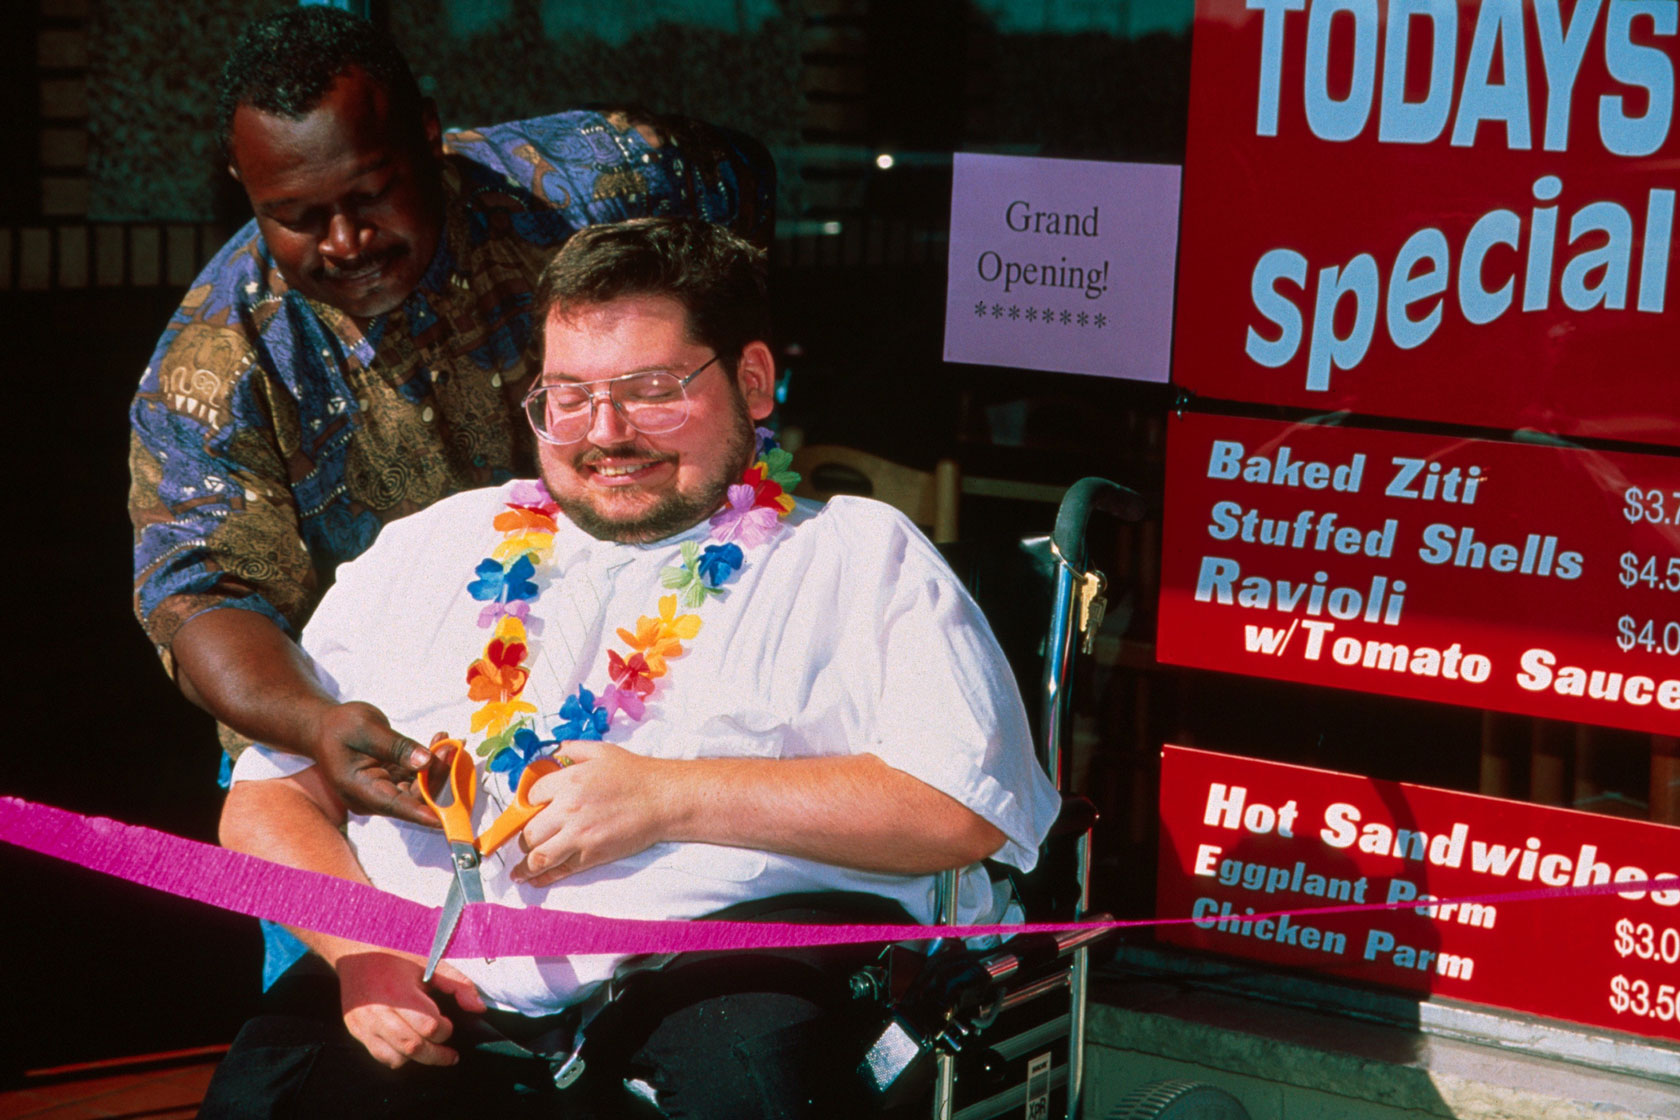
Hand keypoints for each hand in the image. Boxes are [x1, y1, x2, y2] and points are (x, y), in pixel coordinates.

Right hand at [311, 702, 438, 825]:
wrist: (326, 728)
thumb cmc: (339, 726)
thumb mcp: (366, 728)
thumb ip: (396, 746)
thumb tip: (426, 761)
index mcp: (357, 787)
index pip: (393, 804)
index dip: (419, 812)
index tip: (443, 819)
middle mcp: (371, 797)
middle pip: (412, 797)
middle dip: (436, 776)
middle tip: (450, 748)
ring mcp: (383, 792)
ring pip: (419, 788)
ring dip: (437, 768)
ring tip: (447, 741)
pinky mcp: (392, 783)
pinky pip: (417, 778)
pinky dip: (430, 762)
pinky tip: (440, 742)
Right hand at [335, 951, 486, 1068]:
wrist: (356, 949)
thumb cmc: (396, 953)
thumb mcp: (429, 962)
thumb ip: (457, 984)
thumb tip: (479, 1008)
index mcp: (398, 993)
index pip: (429, 1027)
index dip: (445, 1029)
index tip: (448, 1023)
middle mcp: (378, 1012)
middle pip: (413, 1047)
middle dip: (437, 1054)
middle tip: (451, 1054)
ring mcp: (364, 1024)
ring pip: (395, 1058)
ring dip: (417, 1058)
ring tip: (430, 1049)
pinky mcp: (356, 1030)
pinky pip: (380, 1055)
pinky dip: (398, 1056)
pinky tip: (409, 1045)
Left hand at [512, 740, 676, 885]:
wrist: (663, 799)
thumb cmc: (635, 774)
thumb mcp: (601, 751)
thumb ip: (571, 750)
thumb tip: (552, 754)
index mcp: (568, 781)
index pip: (531, 797)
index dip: (528, 804)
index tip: (530, 811)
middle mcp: (568, 809)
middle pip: (529, 831)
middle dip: (523, 839)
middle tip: (525, 841)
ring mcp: (579, 836)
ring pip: (538, 856)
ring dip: (524, 867)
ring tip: (517, 873)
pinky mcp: (592, 855)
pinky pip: (560, 870)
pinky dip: (544, 877)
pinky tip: (535, 879)